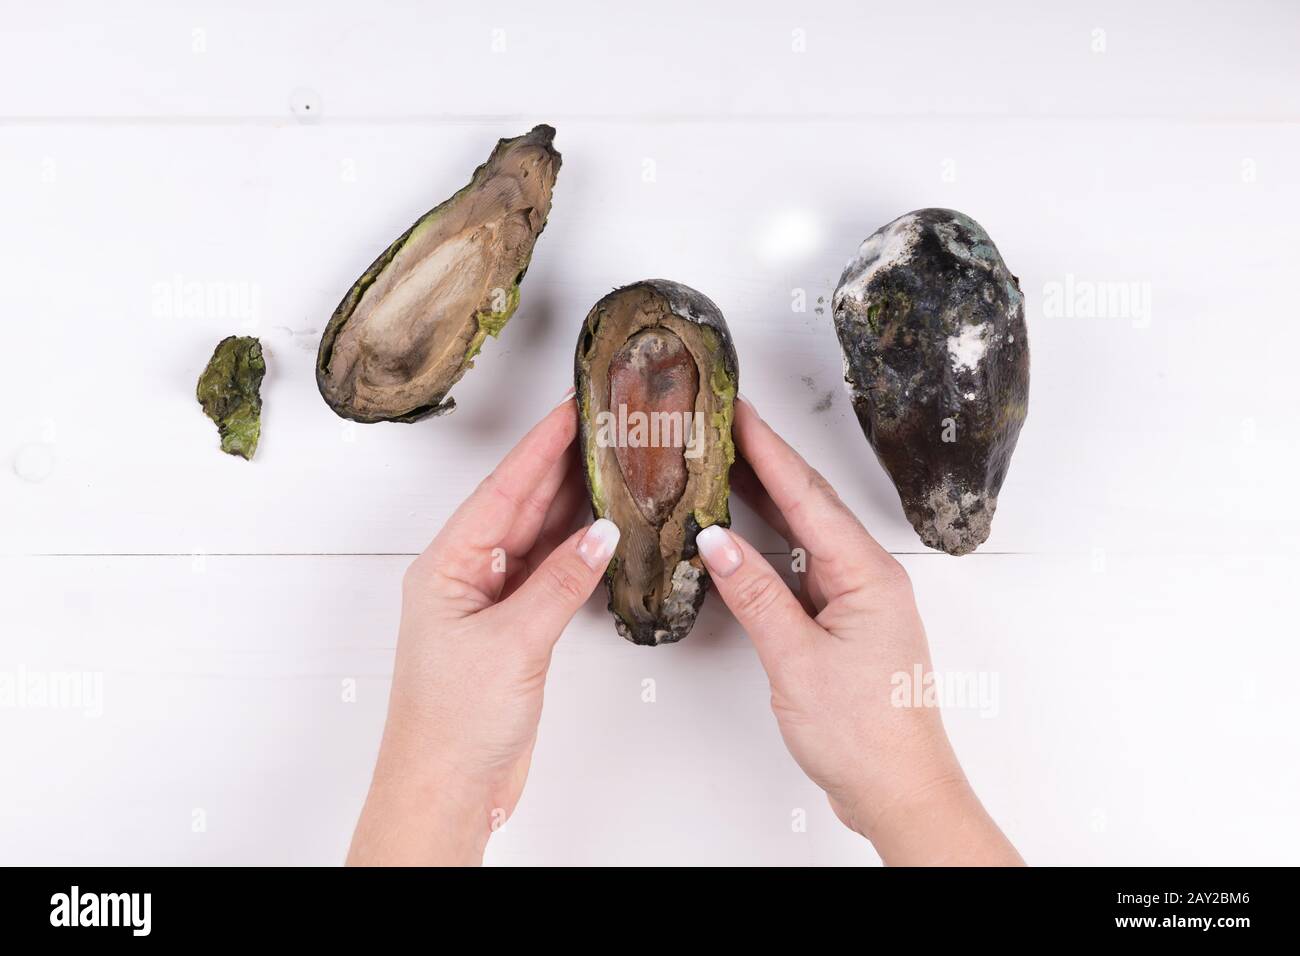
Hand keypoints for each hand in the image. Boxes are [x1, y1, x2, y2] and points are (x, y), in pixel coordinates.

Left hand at [347, 398, 619, 865]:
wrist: (446, 790)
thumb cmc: (451, 725)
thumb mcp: (513, 644)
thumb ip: (560, 583)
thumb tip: (600, 533)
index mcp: (446, 566)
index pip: (501, 491)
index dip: (539, 448)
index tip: (571, 410)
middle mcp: (465, 577)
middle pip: (518, 505)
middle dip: (559, 464)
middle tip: (601, 425)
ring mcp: (489, 604)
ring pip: (536, 538)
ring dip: (571, 504)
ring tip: (610, 463)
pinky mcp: (512, 631)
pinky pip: (547, 574)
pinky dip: (576, 552)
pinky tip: (601, 531)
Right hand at [695, 399, 1021, 865]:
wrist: (898, 790)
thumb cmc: (866, 734)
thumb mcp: (796, 660)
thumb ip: (755, 595)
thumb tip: (717, 542)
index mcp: (866, 574)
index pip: (807, 496)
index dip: (767, 450)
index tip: (737, 412)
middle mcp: (868, 578)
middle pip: (811, 504)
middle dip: (767, 461)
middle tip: (726, 425)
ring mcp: (858, 601)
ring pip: (806, 534)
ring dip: (768, 500)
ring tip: (726, 465)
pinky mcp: (844, 625)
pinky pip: (804, 567)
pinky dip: (771, 546)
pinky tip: (745, 539)